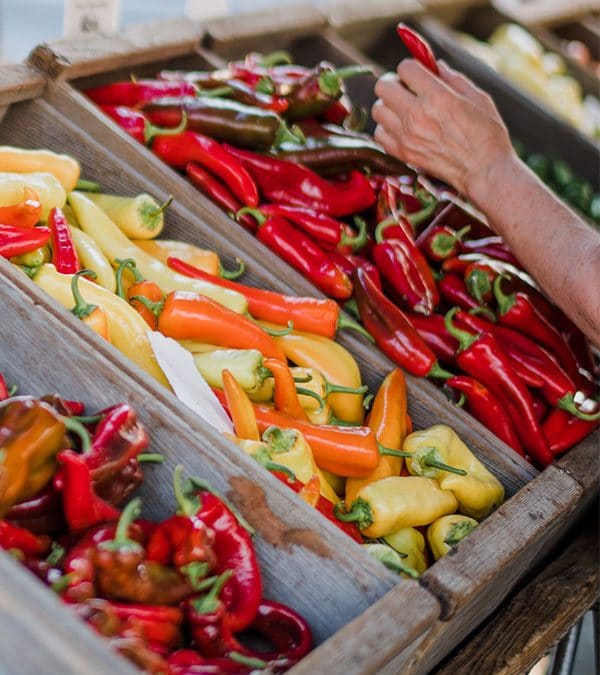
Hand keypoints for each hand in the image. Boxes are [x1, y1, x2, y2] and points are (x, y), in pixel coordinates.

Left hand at [372, 59, 513, 197]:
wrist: (483, 170)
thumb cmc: (486, 133)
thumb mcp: (477, 97)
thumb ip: (452, 78)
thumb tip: (434, 65)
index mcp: (436, 96)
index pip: (404, 68)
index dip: (411, 68)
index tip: (419, 75)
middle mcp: (416, 115)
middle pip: (383, 87)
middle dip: (394, 83)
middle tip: (406, 90)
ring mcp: (406, 136)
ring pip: (377, 110)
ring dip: (388, 106)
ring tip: (403, 110)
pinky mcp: (402, 153)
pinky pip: (379, 134)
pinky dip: (386, 129)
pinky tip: (401, 129)